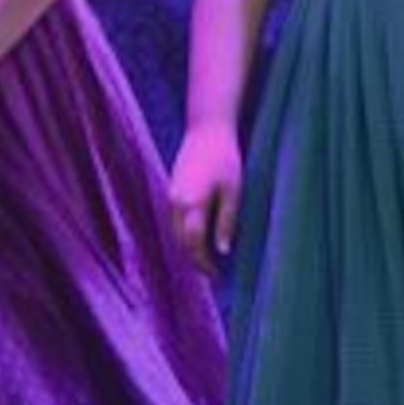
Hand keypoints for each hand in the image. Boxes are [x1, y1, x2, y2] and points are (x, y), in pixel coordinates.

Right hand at [168, 119, 245, 265]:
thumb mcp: (233, 192)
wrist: (206, 130)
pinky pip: (175, 219)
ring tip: (205, 257)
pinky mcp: (171, 189)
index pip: (193, 244)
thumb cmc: (225, 159)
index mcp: (191, 205)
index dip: (203, 262)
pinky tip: (198, 234)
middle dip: (194, 258)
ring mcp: (170, 196)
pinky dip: (184, 232)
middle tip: (211, 271)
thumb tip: (223, 250)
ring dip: (188, 246)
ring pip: (175, 231)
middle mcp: (175, 203)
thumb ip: (226, 222)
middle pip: (180, 241)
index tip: (216, 275)